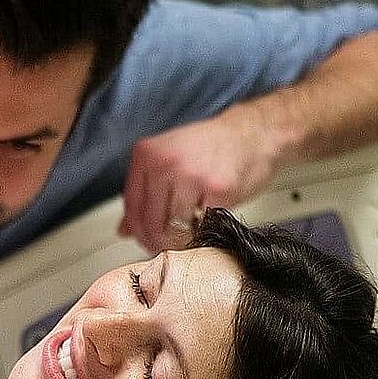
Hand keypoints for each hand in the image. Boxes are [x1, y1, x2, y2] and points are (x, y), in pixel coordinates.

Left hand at [118, 103, 280, 253]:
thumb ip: (144, 193)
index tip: (143, 240)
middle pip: (151, 221)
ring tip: (192, 227)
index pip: (131, 205)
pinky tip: (208, 218)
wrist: (253, 133)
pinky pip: (203, 225)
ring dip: (183, 237)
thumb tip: (124, 229)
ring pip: (175, 227)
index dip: (137, 230)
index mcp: (147, 154)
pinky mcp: (218, 190)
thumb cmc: (212, 146)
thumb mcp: (169, 160)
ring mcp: (191, 176)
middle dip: (158, 240)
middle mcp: (165, 163)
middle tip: (168, 245)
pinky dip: (204, 229)